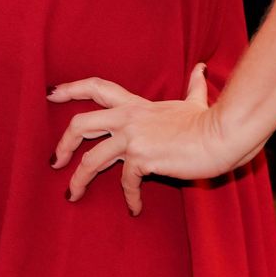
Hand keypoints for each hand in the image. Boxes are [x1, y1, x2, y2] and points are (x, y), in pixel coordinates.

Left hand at [48, 63, 259, 214]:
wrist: (224, 136)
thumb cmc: (211, 121)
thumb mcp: (194, 101)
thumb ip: (193, 86)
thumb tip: (200, 68)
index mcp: (135, 105)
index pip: (96, 87)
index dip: (71, 88)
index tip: (51, 93)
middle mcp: (127, 118)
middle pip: (80, 124)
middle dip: (62, 143)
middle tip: (54, 160)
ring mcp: (133, 138)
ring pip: (91, 159)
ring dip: (78, 179)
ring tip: (72, 193)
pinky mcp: (142, 158)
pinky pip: (126, 181)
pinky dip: (129, 197)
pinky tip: (135, 209)